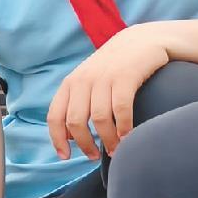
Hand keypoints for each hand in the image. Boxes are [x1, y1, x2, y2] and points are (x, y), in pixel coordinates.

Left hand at [45, 26, 168, 160]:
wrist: (142, 40)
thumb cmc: (115, 68)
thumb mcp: (90, 81)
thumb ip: (77, 104)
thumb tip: (67, 136)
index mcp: (70, 83)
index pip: (55, 115)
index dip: (57, 139)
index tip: (65, 157)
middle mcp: (83, 80)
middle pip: (75, 121)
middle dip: (84, 143)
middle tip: (93, 157)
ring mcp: (104, 77)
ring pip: (99, 118)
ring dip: (107, 140)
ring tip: (116, 151)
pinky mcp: (126, 76)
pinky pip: (121, 108)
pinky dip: (124, 127)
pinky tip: (129, 137)